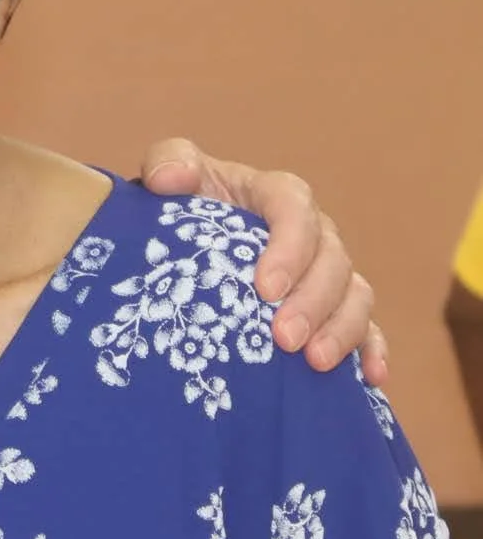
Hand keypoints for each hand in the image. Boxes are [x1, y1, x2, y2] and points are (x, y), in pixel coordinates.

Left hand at [141, 138, 386, 386]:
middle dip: (313, 301)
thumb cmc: (179, 205)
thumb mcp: (167, 171)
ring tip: (315, 361)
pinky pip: (365, 327)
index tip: (266, 288)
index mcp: (274, 194)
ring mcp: (324, 271)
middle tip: (285, 339)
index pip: (295, 209)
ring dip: (342, 329)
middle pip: (332, 259)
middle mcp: (311, 232)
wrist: (182, 242)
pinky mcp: (330, 308)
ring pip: (354, 294)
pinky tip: (370, 377)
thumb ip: (168, 161)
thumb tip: (173, 178)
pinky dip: (371, 349)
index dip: (290, 248)